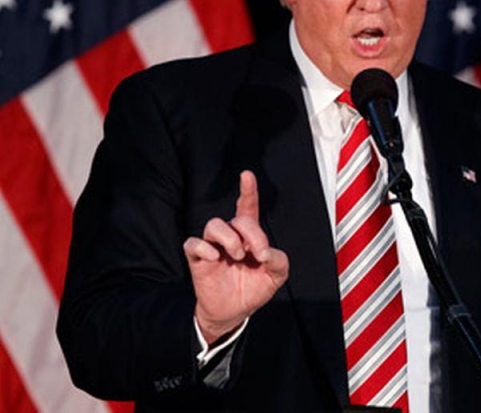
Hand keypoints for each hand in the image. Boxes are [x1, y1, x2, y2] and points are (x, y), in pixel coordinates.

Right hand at [184, 171, 288, 343]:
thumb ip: (279, 260)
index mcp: (249, 236)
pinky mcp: (198, 260)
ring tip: (238, 255)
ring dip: (229, 238)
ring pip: (214, 225)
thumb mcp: (276, 275)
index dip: (248, 191)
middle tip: (259, 253)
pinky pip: (193, 244)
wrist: (235, 312)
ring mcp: (213, 247)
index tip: (247, 175)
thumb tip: (268, 253)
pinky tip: (215, 257)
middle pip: (236, 219)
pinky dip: (204, 247)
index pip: (247, 208)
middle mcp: (230, 237)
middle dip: (252, 233)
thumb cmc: (254, 289)